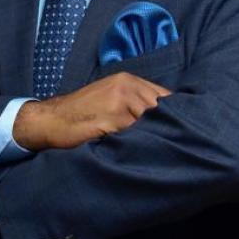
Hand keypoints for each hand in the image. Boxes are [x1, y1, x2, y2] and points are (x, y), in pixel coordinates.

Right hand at [13, 72, 170, 150]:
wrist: (48, 120)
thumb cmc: (81, 114)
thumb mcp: (111, 99)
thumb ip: (137, 104)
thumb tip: (172, 122)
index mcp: (128, 81)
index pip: (168, 98)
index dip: (180, 117)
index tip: (190, 134)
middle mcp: (125, 87)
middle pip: (164, 110)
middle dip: (173, 130)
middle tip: (184, 150)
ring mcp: (117, 103)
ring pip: (152, 124)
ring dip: (158, 140)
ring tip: (167, 157)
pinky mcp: (108, 121)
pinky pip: (134, 136)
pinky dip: (141, 147)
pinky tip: (143, 157)